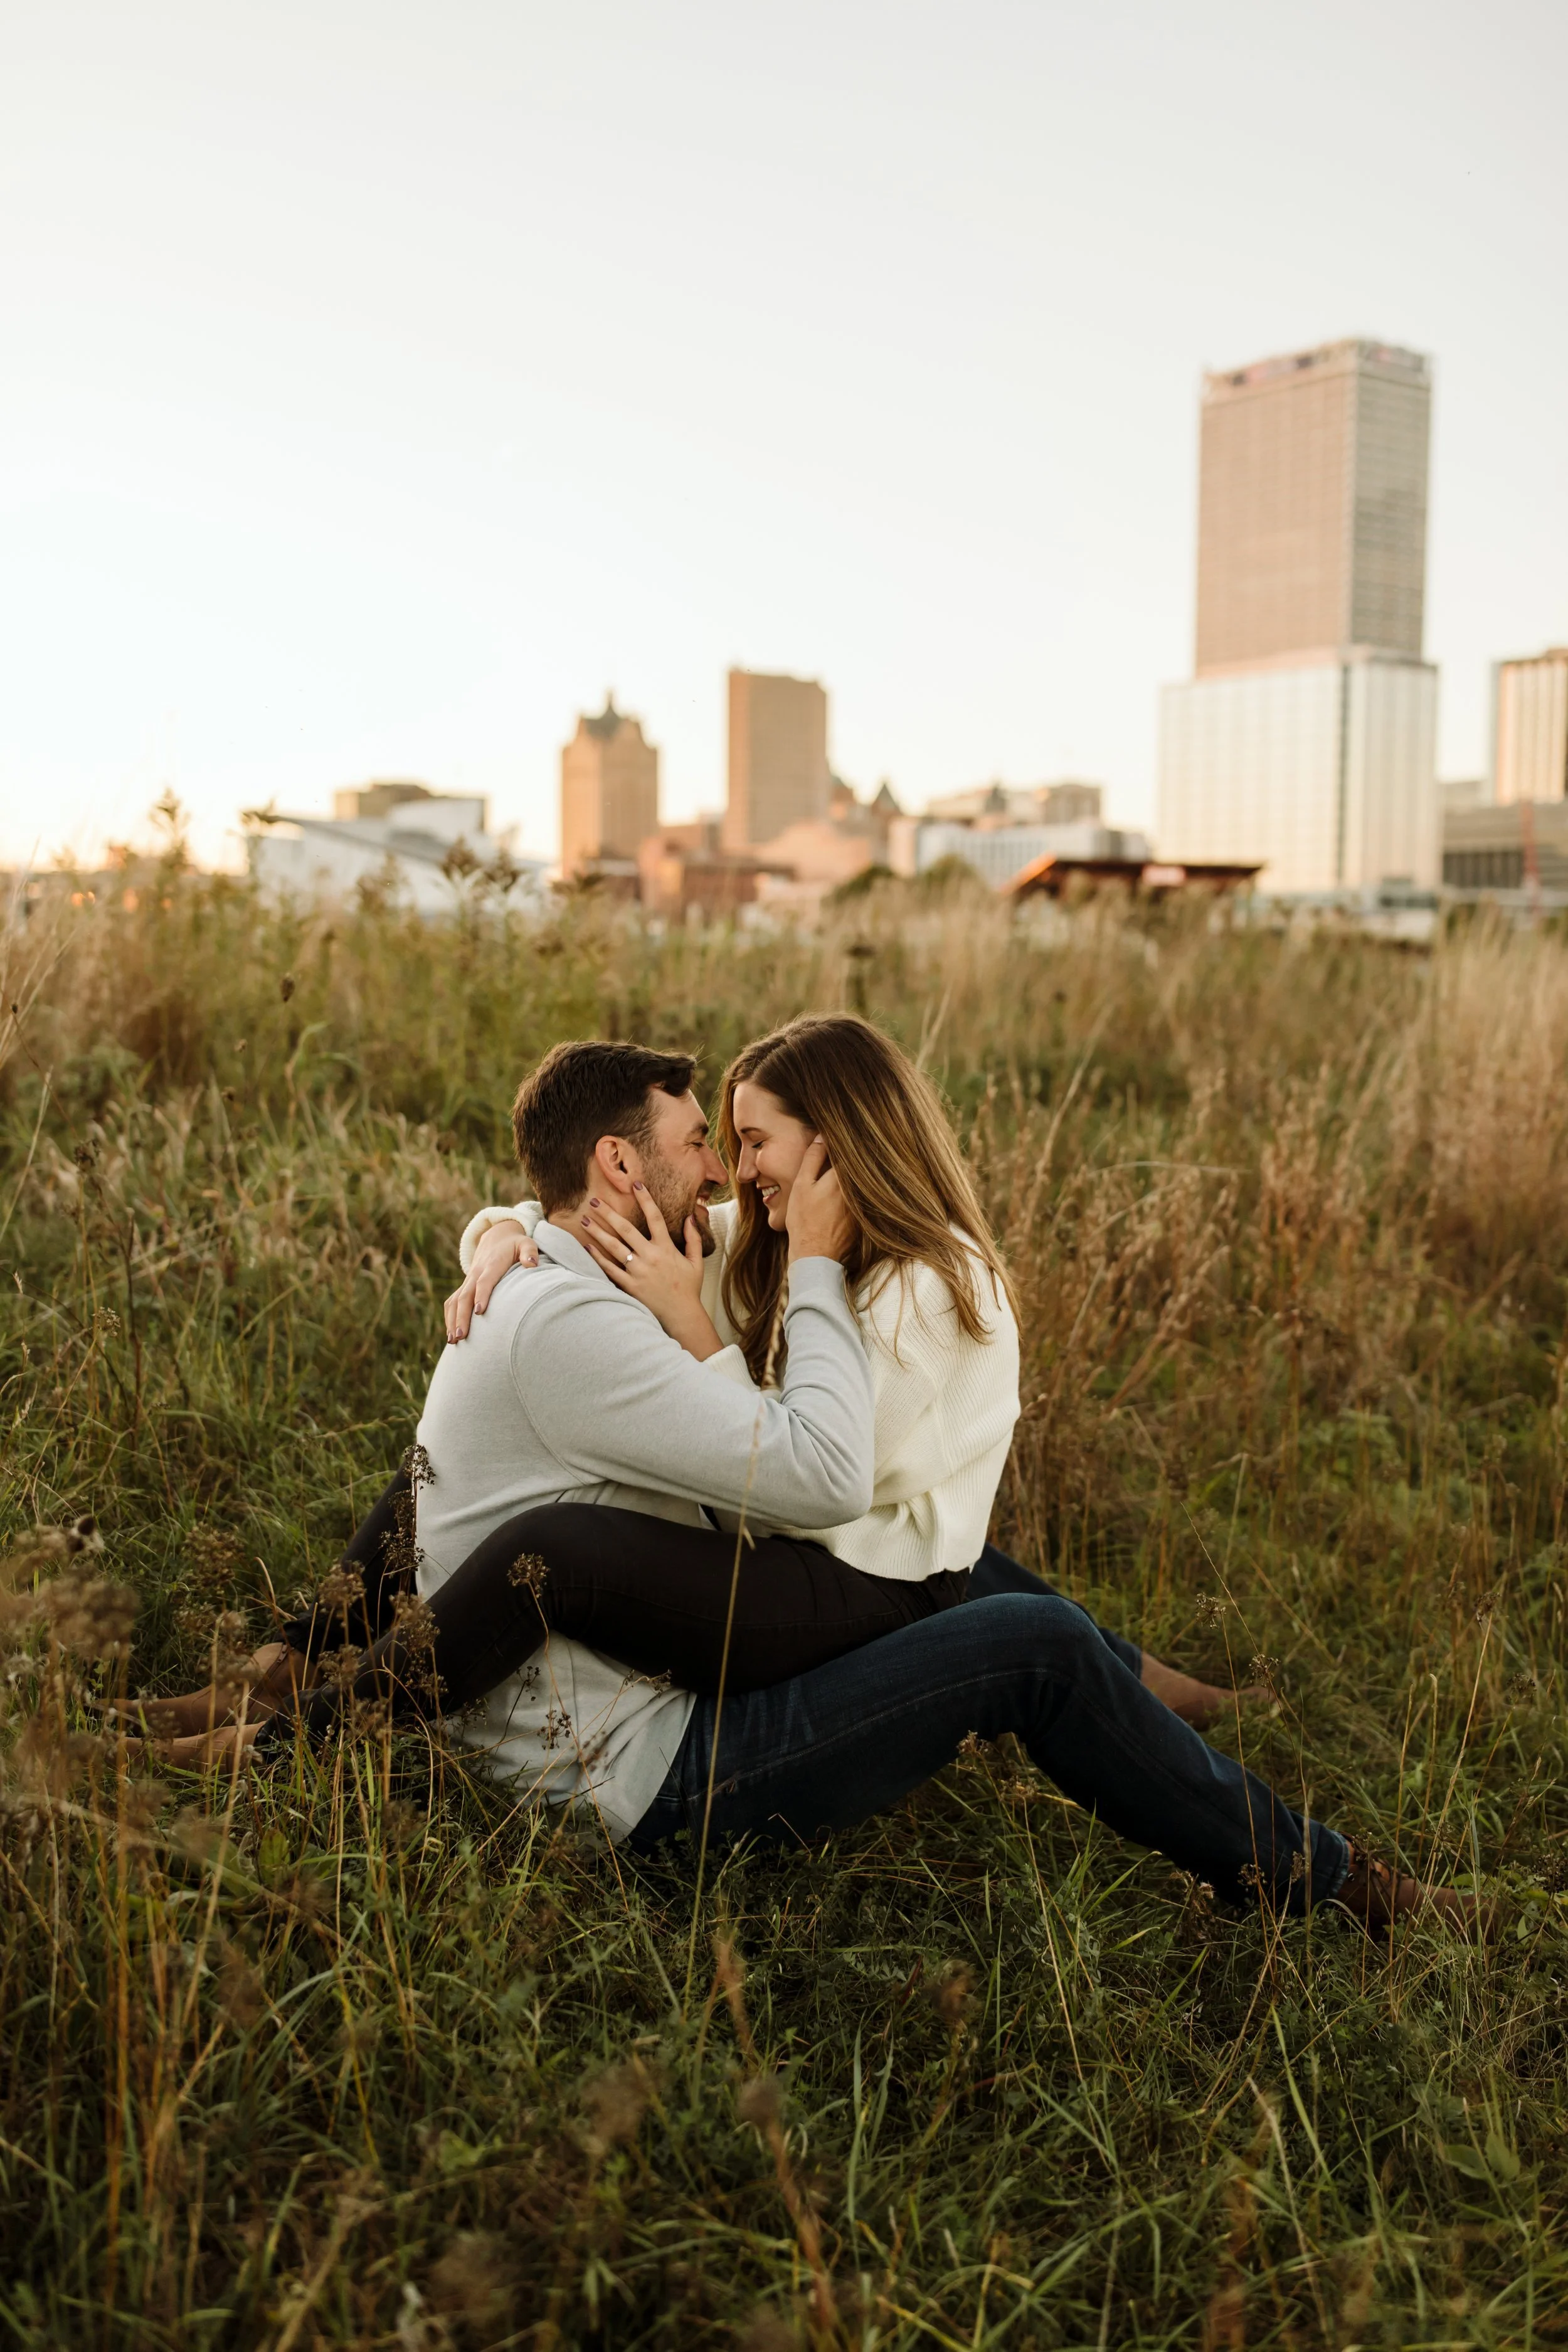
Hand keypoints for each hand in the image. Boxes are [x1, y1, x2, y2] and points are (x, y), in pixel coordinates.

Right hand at [444, 1220, 538, 1342]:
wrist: (496, 1238)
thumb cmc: (515, 1244)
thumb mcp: (526, 1243)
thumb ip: (530, 1252)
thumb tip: (532, 1264)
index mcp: (492, 1264)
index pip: (485, 1281)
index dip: (481, 1295)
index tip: (480, 1311)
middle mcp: (476, 1273)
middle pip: (465, 1295)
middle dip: (462, 1316)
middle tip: (462, 1336)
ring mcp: (468, 1280)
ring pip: (455, 1300)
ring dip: (452, 1320)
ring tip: (453, 1341)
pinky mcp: (465, 1286)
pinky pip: (452, 1302)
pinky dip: (449, 1317)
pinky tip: (451, 1335)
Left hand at [579, 1185, 722, 1359]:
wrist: (682, 1315)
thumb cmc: (688, 1288)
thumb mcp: (696, 1262)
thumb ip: (693, 1239)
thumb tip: (690, 1217)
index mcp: (666, 1248)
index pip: (655, 1217)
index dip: (645, 1199)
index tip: (635, 1184)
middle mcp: (650, 1256)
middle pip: (626, 1229)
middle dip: (609, 1213)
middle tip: (594, 1201)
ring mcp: (638, 1271)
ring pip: (613, 1247)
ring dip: (597, 1232)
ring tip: (584, 1220)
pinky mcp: (629, 1285)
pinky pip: (610, 1269)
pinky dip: (597, 1258)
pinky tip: (586, 1247)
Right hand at [784, 1137, 852, 1263]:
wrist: (815, 1255)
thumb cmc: (804, 1219)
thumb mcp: (802, 1185)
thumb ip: (813, 1159)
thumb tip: (822, 1136)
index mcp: (843, 1177)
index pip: (849, 1150)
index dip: (843, 1140)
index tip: (839, 1133)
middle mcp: (859, 1188)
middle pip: (858, 1164)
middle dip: (851, 1154)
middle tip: (843, 1143)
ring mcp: (864, 1203)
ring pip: (861, 1179)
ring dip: (855, 1172)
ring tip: (848, 1162)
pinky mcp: (865, 1216)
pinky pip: (863, 1195)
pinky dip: (857, 1189)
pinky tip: (842, 1194)